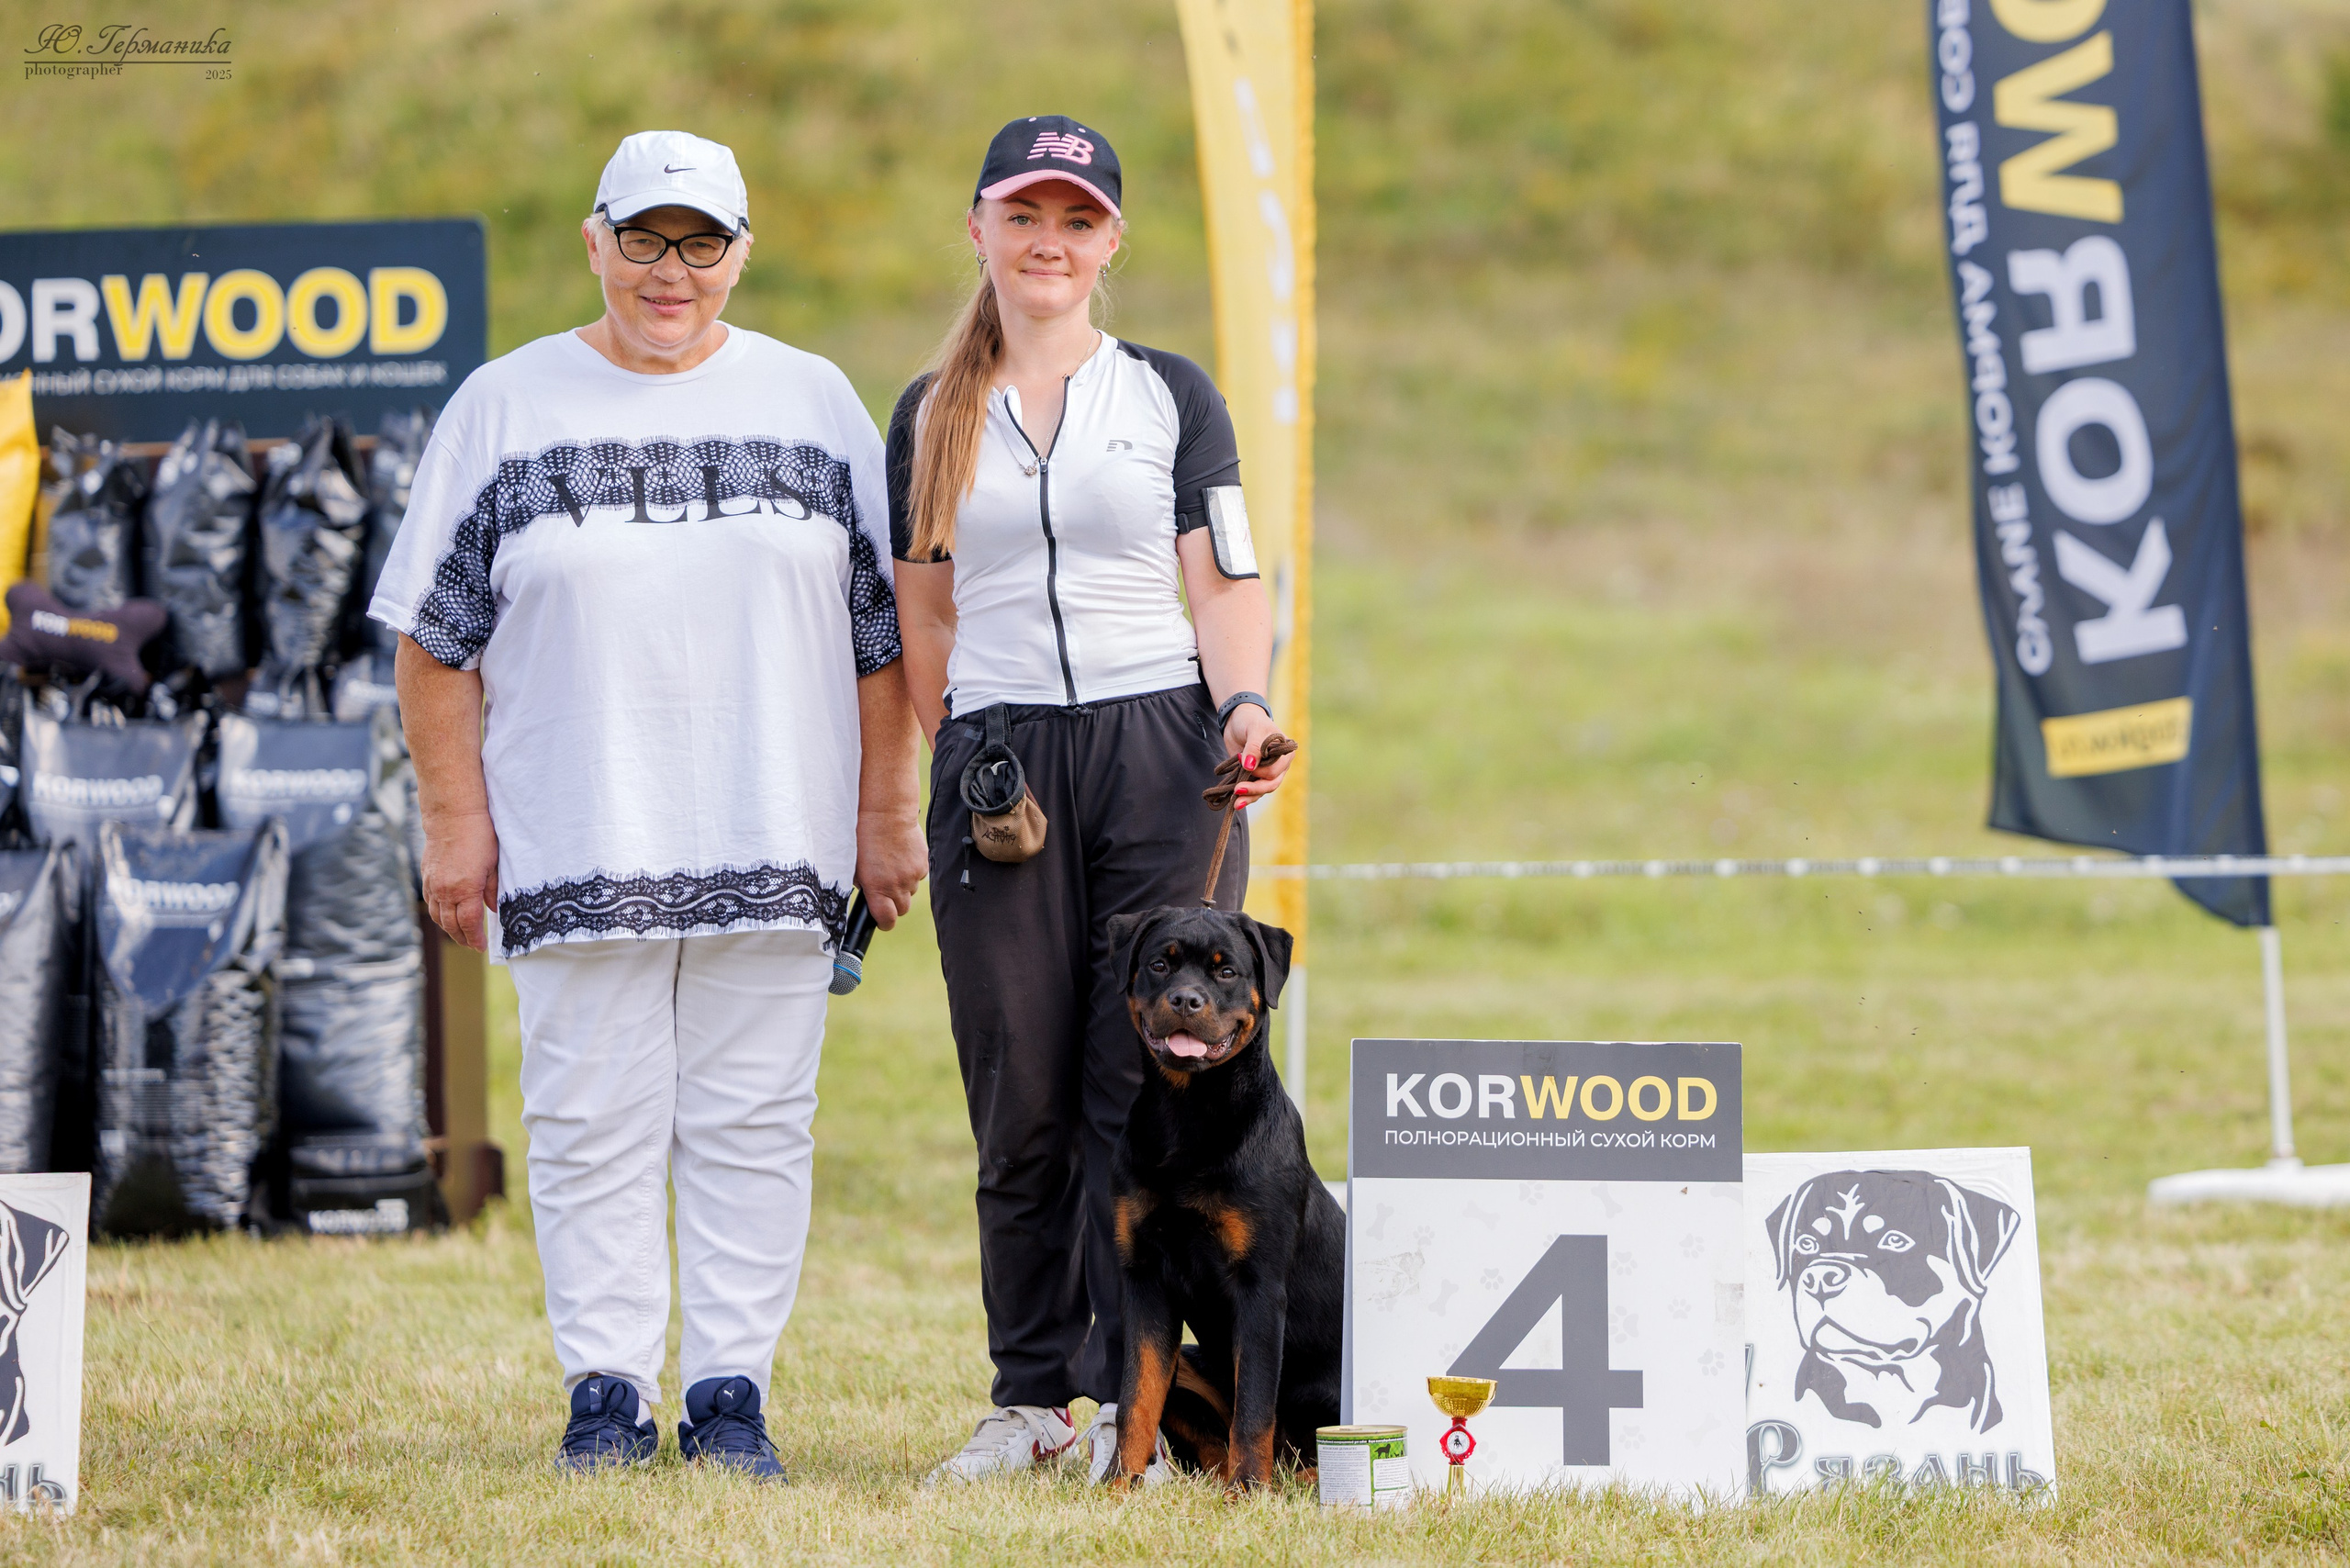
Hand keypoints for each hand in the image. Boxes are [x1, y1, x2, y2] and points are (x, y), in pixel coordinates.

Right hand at [422, 807, 498, 951]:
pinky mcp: (427, 876)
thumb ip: (493, 891)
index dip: (475, 938)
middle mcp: (445, 890)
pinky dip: (438, 914)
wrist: (452, 815)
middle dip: (462, 938)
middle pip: (451, 924)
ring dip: (449, 929)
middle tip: (473, 945)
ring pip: (437, 916)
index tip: (481, 947)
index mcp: (465, 889)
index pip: (469, 924)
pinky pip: (431, 903)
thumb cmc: (479, 836)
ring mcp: (433, 884)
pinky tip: (446, 916)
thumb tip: (494, 910)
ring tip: (460, 935)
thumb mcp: (494, 864)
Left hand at [855, 808, 926, 930]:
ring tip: (892, 868)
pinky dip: (911, 873)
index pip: (887, 920)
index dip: (884, 923)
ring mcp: (913, 875)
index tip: (882, 920)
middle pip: (902, 910)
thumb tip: (869, 893)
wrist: (887, 814)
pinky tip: (901, 858)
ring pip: (911, 892)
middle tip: (885, 891)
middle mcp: (897, 885)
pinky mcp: (923, 864)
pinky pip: (918, 877)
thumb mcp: (856, 865)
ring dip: (902, 887)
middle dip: (894, 906)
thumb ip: (864, 884)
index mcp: (877, 888)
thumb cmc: (865, 837)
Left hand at [1222, 705, 1291, 807]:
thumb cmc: (1250, 721)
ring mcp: (1268, 772)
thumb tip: (1250, 766)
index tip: (1245, 765)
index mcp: (1285, 753)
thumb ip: (1254, 746)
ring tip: (1236, 804)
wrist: (1238, 721)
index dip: (1260, 772)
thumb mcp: (1253, 729)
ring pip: (1263, 790)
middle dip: (1255, 789)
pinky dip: (1246, 796)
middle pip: (1271, 784)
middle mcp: (1280, 765)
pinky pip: (1254, 790)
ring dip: (1250, 797)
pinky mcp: (1255, 776)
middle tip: (1237, 790)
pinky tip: (1236, 802)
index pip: (1276, 770)